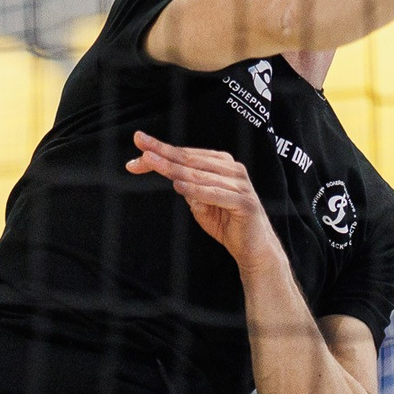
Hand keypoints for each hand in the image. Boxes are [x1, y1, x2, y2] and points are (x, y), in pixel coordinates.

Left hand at [127, 133, 282, 272]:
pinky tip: (179, 186)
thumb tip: (171, 177)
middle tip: (142, 148)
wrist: (254, 248)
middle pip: (191, 160)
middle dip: (163, 153)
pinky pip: (215, 194)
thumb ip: (187, 189)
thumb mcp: (199, 204)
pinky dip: (196, 190)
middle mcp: (232, 169)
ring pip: (200, 174)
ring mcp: (240, 184)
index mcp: (222, 164)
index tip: (139, 145)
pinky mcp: (244, 202)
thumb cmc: (226, 223)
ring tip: (153, 162)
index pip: (186, 155)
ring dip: (174, 168)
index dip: (162, 150)